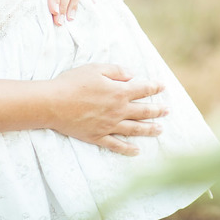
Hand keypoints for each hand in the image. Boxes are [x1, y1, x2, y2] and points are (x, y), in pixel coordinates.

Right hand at [50, 64, 166, 155]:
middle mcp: (118, 110)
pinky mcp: (97, 136)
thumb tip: (132, 75)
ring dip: (149, 130)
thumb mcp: (96, 68)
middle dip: (157, 110)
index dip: (154, 87)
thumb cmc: (73, 82)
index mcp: (119, 92)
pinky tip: (136, 151)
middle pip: (143, 111)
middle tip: (167, 111)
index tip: (163, 86)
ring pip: (134, 129)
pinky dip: (127, 149)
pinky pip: (116, 145)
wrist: (53, 104)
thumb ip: (117, 71)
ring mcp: (109, 126)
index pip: (143, 89)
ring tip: (160, 130)